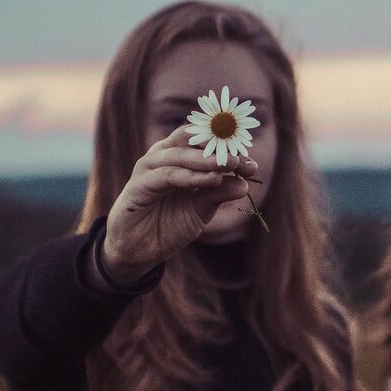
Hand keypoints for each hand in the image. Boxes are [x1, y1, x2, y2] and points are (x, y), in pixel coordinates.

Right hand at [102, 126, 257, 279]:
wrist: (139, 250)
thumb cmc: (169, 224)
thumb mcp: (201, 209)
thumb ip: (219, 193)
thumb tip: (245, 184)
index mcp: (177, 156)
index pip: (204, 141)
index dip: (229, 149)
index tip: (252, 164)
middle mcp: (162, 156)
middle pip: (191, 140)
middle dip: (219, 149)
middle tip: (241, 160)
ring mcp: (148, 168)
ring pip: (180, 155)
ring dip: (207, 160)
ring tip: (230, 165)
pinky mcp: (138, 185)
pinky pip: (168, 175)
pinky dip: (191, 176)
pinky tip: (212, 180)